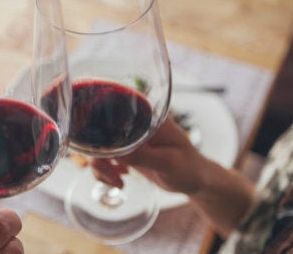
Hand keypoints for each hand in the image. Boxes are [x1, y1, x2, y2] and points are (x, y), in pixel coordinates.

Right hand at [91, 117, 253, 235]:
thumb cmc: (189, 167)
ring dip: (100, 167)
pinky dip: (104, 172)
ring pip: (97, 146)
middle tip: (111, 173)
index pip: (113, 110)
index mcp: (147, 116)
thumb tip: (115, 153)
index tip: (99, 149)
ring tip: (116, 181)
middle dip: (98, 155)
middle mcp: (134, 122)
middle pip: (99, 130)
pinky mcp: (124, 150)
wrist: (194, 180)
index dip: (97, 125)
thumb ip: (142, 155)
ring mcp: (127, 137)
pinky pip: (103, 158)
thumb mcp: (168, 162)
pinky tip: (119, 180)